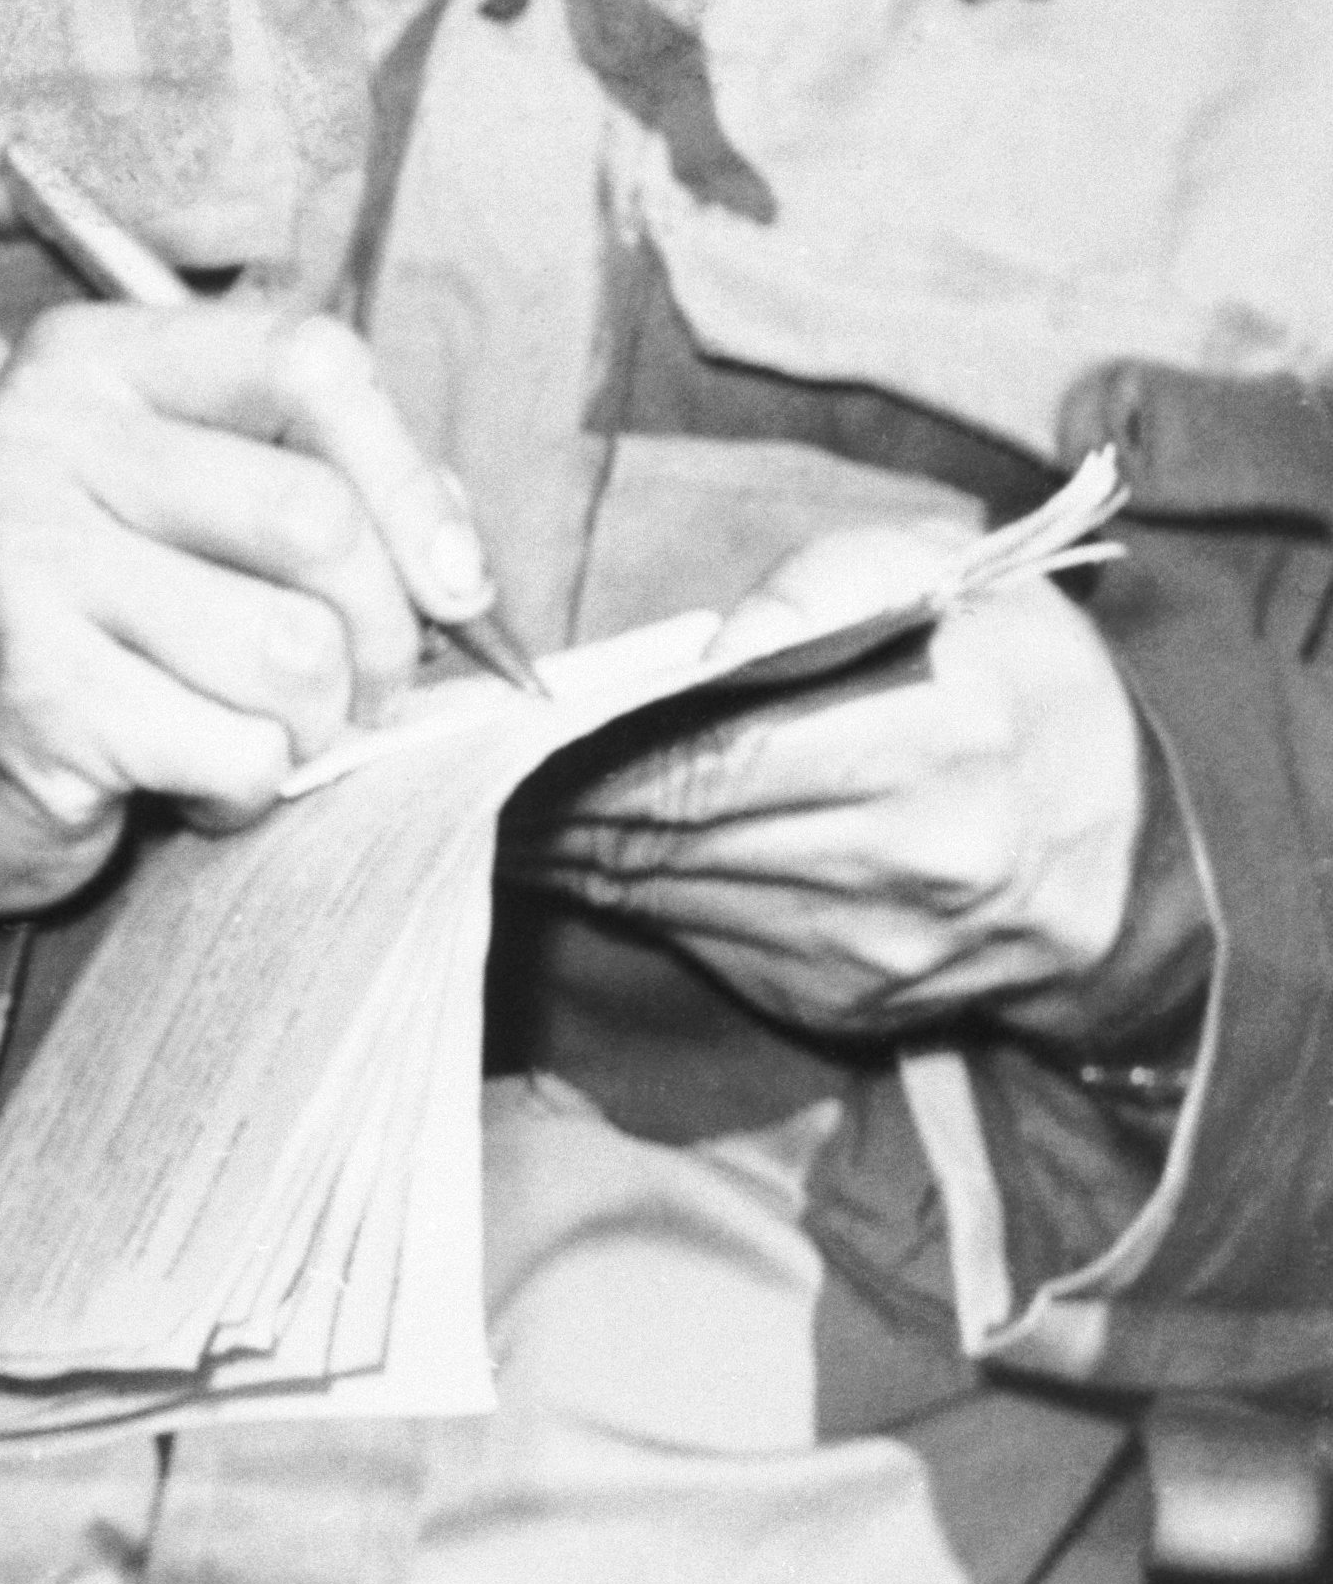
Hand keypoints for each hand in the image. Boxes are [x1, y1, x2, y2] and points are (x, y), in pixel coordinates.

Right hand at [0, 303, 499, 943]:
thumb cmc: (91, 624)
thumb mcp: (186, 510)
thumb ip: (321, 487)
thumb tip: (454, 566)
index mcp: (91, 360)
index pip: (307, 362)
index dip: (410, 479)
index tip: (451, 580)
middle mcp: (41, 436)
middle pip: (317, 517)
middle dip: (378, 635)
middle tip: (352, 687)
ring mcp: (25, 557)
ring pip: (292, 649)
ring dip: (306, 724)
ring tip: (243, 728)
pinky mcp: (34, 685)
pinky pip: (240, 749)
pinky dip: (243, 787)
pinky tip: (180, 772)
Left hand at [507, 525, 1176, 1038]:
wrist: (1133, 858)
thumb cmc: (1022, 684)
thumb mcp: (950, 582)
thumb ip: (818, 589)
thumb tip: (699, 650)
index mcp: (931, 744)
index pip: (711, 753)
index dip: (591, 744)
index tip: (500, 723)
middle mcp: (902, 861)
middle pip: (672, 829)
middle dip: (552, 798)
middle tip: (450, 766)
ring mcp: (871, 948)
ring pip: (669, 893)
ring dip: (564, 851)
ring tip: (479, 802)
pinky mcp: (843, 1001)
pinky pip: (699, 940)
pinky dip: (624, 894)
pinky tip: (562, 854)